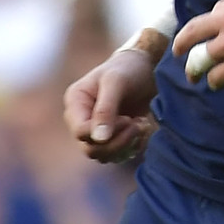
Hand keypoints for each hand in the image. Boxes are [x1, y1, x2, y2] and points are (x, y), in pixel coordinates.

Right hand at [65, 42, 160, 164]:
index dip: (104, 133)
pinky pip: (119, 155)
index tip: (127, 119)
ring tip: (141, 125)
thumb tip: (99, 139)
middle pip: (90, 149)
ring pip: (104, 156)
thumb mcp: (116, 82)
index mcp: (76, 103)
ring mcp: (97, 129)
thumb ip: (106, 109)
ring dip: (126, 145)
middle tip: (137, 124)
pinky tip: (143, 129)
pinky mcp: (114, 136)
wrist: (147, 67)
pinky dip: (133, 147)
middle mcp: (82, 119)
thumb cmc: (129, 69)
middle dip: (117, 142)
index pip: (81, 132)